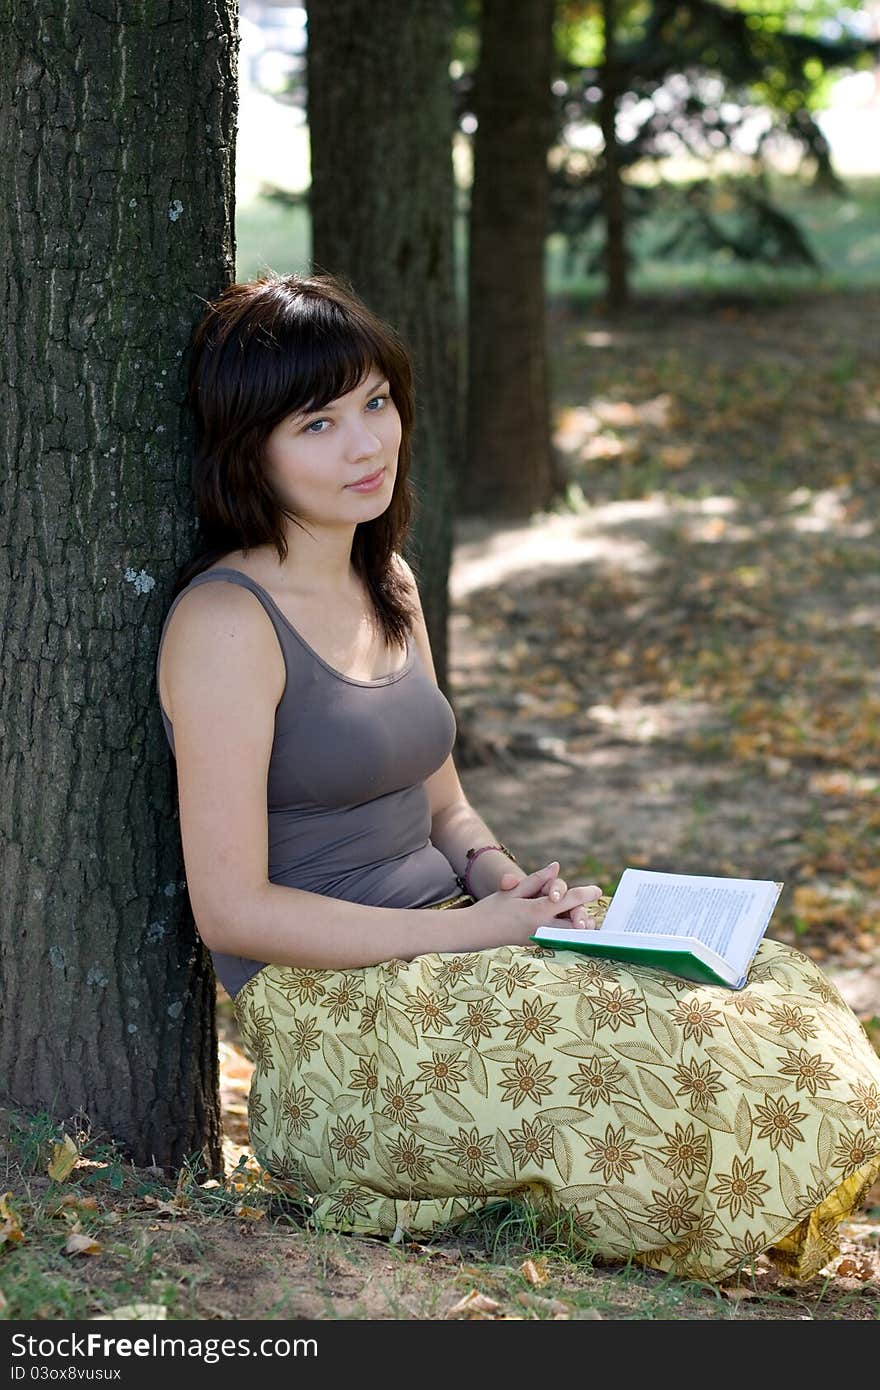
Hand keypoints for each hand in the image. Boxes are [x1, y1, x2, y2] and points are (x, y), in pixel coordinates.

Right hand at [461, 863, 601, 949]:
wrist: (474, 933)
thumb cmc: (492, 909)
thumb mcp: (513, 891)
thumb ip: (537, 880)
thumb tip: (556, 867)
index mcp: (537, 910)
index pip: (568, 900)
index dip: (585, 894)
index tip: (597, 889)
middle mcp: (542, 927)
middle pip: (574, 923)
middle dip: (584, 916)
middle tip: (591, 914)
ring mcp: (539, 940)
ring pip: (569, 936)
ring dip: (578, 929)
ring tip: (587, 923)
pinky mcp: (536, 948)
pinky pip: (558, 942)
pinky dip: (567, 936)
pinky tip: (573, 933)